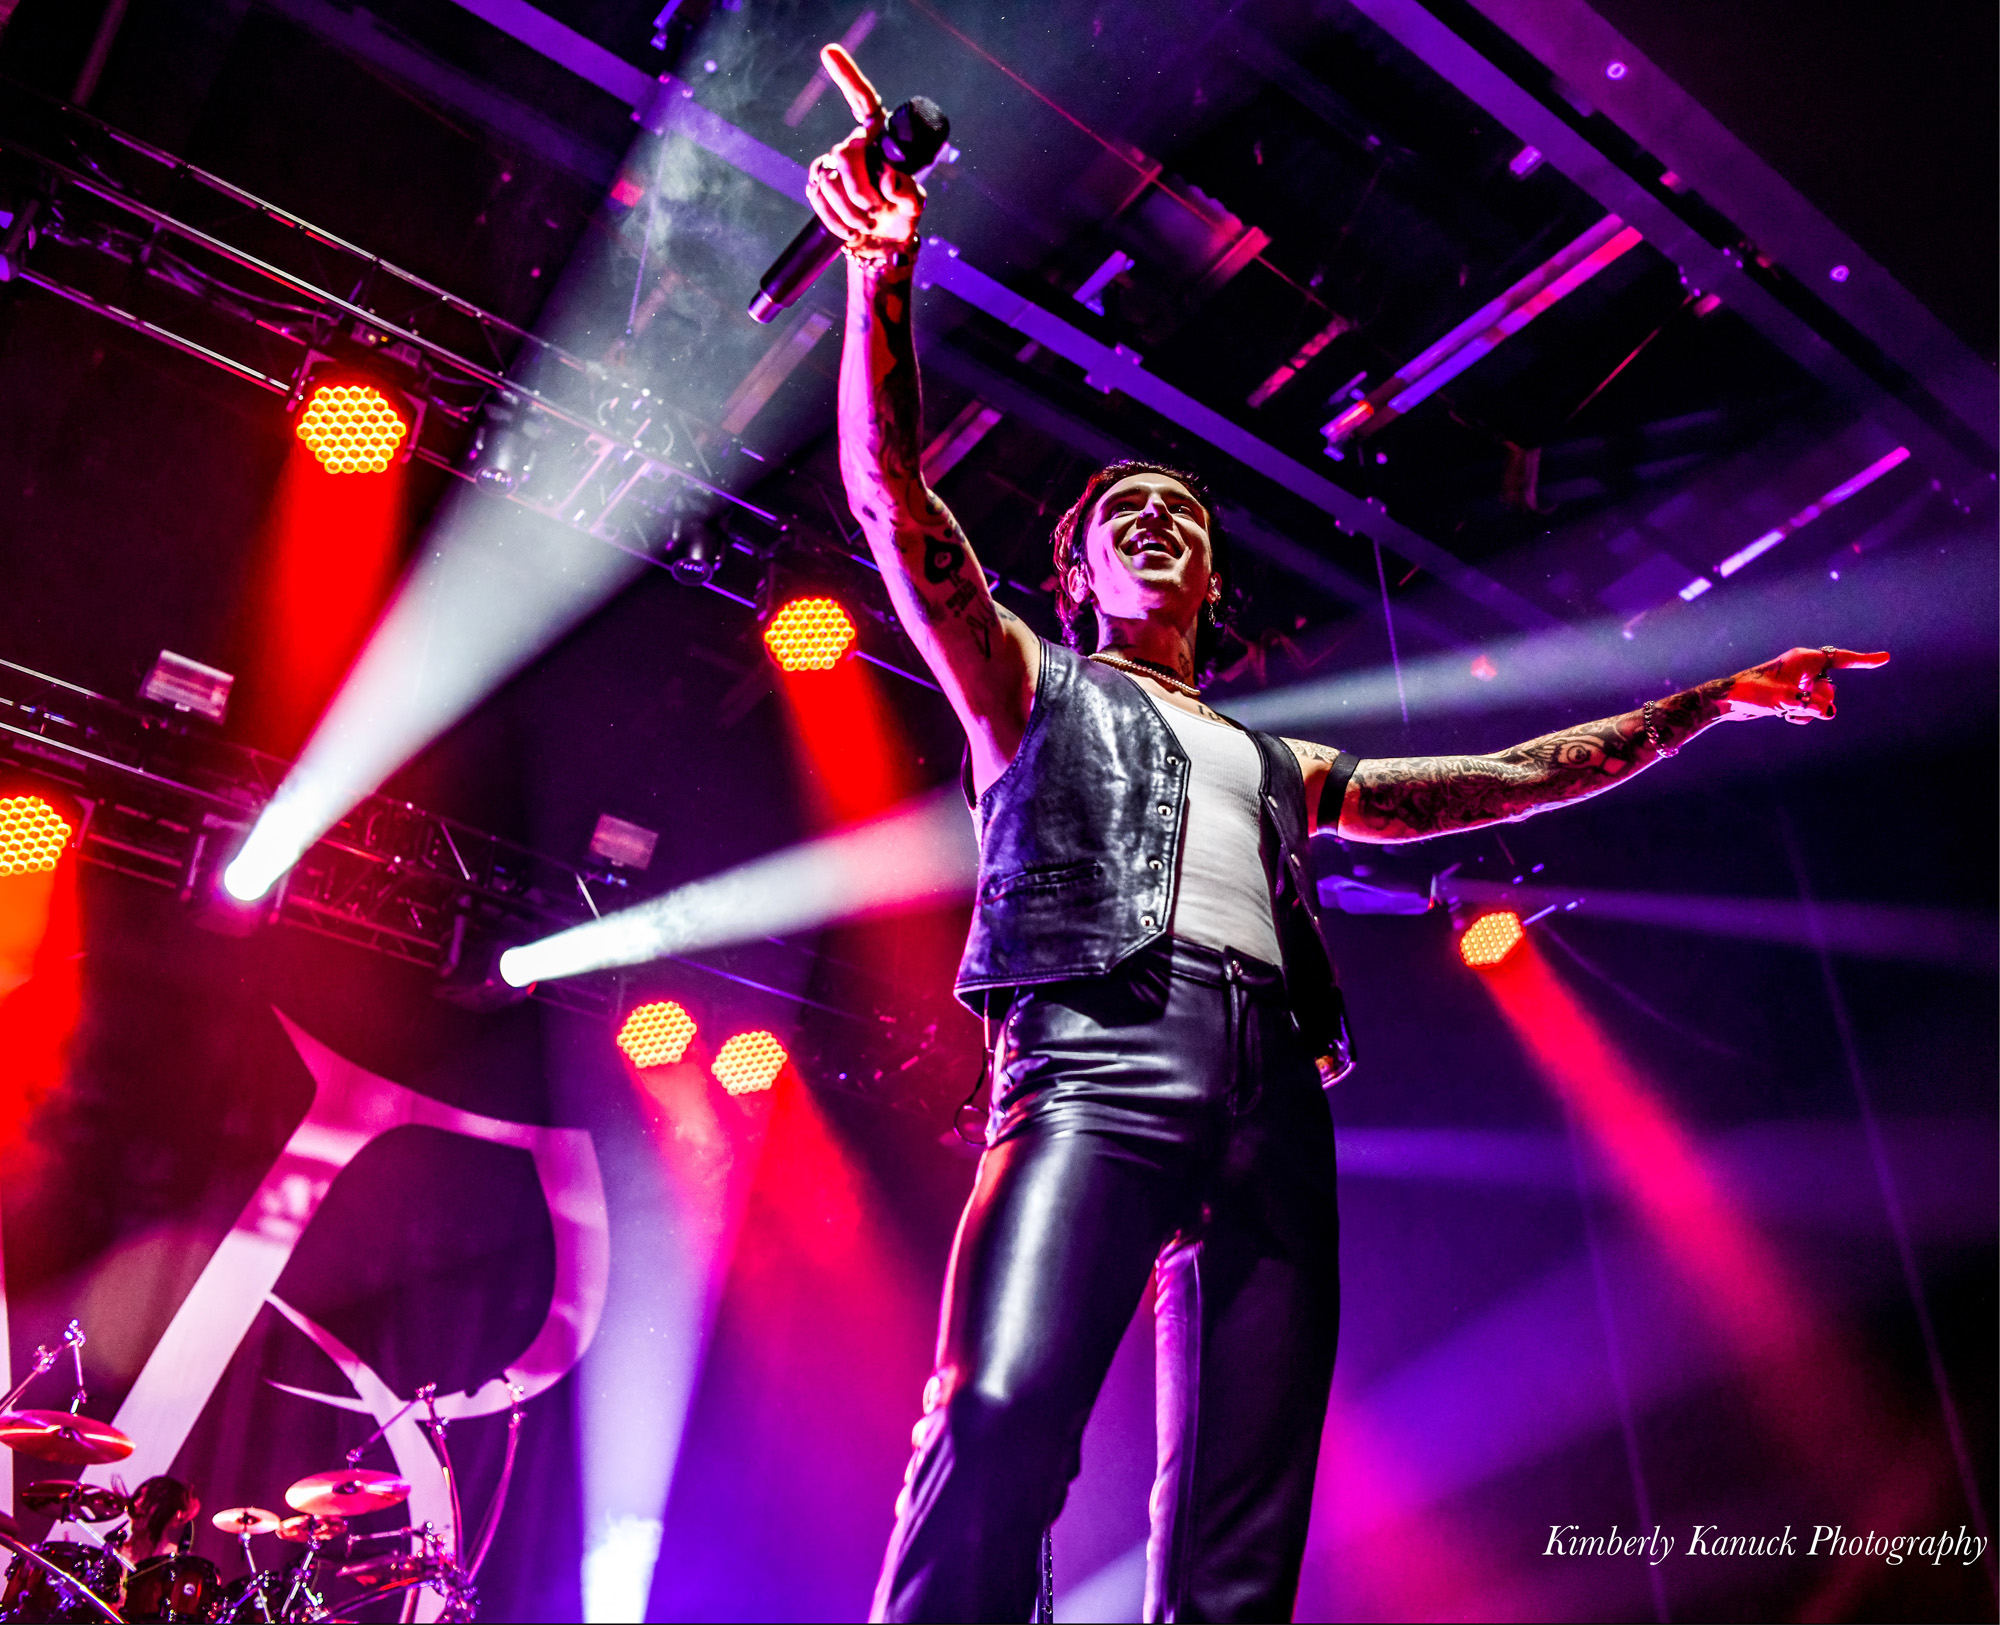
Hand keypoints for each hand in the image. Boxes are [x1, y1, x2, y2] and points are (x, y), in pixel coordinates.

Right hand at [804, 44, 924, 253]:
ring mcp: (831, 164)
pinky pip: (818, 197)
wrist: (881, 243)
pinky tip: (852, 228)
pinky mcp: (818, 184)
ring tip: (868, 222)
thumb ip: (909, 193)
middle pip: (844, 156)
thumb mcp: (914, 205)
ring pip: (829, 181)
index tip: (828, 52)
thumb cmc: (902, 215)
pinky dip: (837, 220)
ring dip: (851, 211)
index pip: (863, 102)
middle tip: (876, 210)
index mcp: (879, 138)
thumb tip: (889, 180)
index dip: (846, 76)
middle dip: (859, 189)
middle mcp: (854, 144)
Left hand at [1721, 646, 1888, 724]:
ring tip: (1789, 710)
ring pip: (1822, 701)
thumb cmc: (1752, 694)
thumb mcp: (1785, 701)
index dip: (1864, 660)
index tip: (1886, 659)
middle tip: (1800, 703)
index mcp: (1804, 659)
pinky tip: (1786, 716)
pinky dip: (1803, 715)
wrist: (1728, 701)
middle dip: (1822, 700)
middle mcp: (1803, 668)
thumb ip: (1811, 706)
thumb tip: (1829, 713)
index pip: (1841, 659)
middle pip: (1832, 688)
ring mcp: (1798, 682)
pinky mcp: (1792, 696)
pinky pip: (1810, 709)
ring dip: (1811, 710)